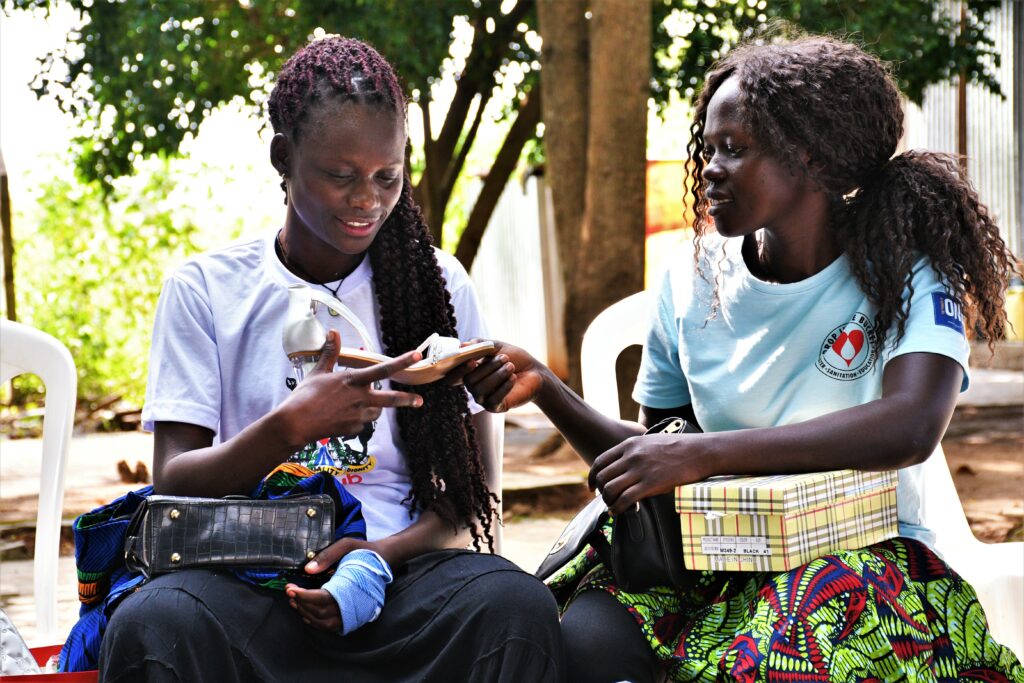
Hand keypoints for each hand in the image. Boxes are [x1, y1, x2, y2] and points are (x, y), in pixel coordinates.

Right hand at [279, 330, 423, 443]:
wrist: (296, 423)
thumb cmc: (305, 395)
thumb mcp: (319, 371)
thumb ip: (331, 353)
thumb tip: (333, 332)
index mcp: (354, 380)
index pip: (383, 369)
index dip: (401, 361)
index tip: (417, 356)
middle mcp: (361, 398)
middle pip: (391, 399)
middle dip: (407, 399)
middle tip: (419, 401)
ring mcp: (358, 415)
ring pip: (376, 411)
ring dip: (373, 407)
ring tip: (357, 403)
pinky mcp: (353, 429)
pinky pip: (361, 422)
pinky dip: (357, 418)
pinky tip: (341, 416)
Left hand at [284, 536, 378, 631]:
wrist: (385, 559)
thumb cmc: (365, 552)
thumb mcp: (346, 545)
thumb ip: (327, 556)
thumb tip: (308, 569)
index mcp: (349, 587)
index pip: (321, 598)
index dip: (303, 595)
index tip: (291, 588)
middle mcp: (351, 604)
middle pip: (319, 612)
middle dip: (300, 603)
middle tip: (289, 591)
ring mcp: (352, 612)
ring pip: (323, 622)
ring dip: (306, 613)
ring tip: (294, 601)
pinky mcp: (352, 615)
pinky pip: (330, 625)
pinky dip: (316, 621)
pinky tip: (306, 612)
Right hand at [459, 341, 545, 412]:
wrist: (534, 371)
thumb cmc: (514, 358)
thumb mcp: (496, 346)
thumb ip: (479, 344)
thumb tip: (462, 345)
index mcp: (471, 372)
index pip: (453, 376)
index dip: (458, 370)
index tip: (472, 361)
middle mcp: (473, 387)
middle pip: (469, 381)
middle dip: (487, 367)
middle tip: (505, 358)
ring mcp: (483, 398)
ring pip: (480, 389)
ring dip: (497, 375)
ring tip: (511, 366)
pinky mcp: (495, 407)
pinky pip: (492, 400)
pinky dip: (504, 387)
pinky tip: (513, 378)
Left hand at [588, 433, 709, 514]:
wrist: (700, 452)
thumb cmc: (679, 448)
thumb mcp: (651, 442)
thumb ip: (635, 452)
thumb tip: (625, 465)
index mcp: (630, 445)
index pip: (600, 461)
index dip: (592, 476)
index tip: (591, 486)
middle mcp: (631, 456)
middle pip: (602, 476)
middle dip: (600, 491)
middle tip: (605, 499)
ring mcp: (640, 470)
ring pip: (610, 489)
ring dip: (608, 501)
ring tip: (613, 506)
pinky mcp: (651, 484)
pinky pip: (625, 499)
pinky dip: (617, 508)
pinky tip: (619, 511)